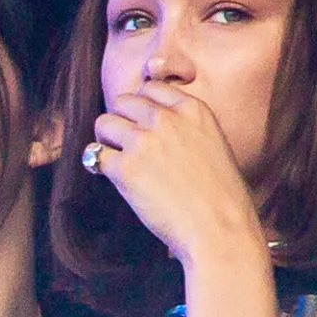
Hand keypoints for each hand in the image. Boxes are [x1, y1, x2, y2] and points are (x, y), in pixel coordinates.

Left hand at [91, 82, 264, 267]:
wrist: (219, 228)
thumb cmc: (221, 197)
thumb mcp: (213, 146)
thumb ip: (186, 131)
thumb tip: (156, 133)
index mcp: (194, 110)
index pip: (152, 88)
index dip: (141, 106)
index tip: (142, 124)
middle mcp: (167, 119)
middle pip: (124, 101)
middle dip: (121, 120)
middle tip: (125, 144)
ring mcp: (144, 142)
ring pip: (104, 123)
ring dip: (105, 140)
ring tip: (115, 159)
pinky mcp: (125, 168)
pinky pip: (95, 155)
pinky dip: (97, 164)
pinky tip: (107, 175)